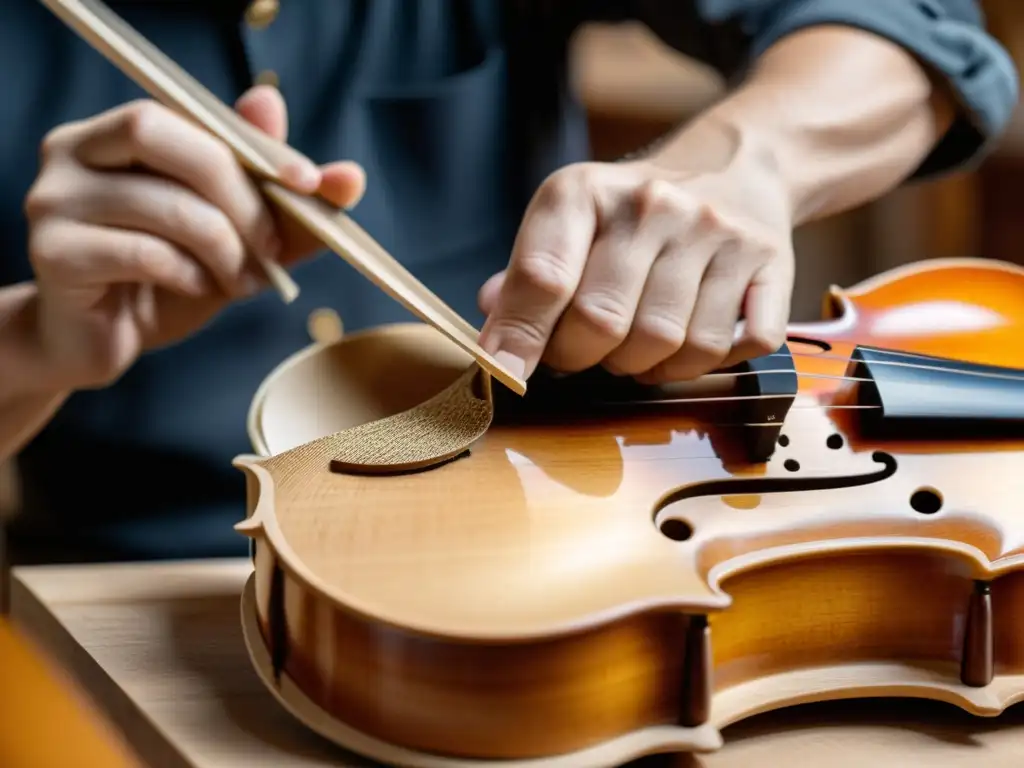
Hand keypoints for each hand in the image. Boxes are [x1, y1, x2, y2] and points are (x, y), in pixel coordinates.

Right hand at [23, 85, 364, 389]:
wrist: (102, 341)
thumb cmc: (168, 280)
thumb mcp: (236, 239)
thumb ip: (285, 206)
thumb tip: (350, 177)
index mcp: (118, 132)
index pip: (190, 114)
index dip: (255, 144)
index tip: (309, 183)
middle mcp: (74, 151)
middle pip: (157, 133)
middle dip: (235, 192)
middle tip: (272, 245)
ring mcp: (54, 199)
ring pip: (159, 200)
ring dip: (222, 245)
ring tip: (243, 279)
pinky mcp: (53, 252)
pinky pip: (140, 251)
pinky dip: (188, 273)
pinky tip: (200, 289)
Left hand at [477, 156, 794, 383]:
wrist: (735, 170)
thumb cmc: (633, 216)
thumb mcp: (570, 224)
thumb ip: (527, 280)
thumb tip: (495, 344)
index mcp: (587, 191)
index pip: (543, 277)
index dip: (520, 337)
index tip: (508, 373)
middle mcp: (653, 204)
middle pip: (603, 322)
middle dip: (581, 357)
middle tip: (583, 354)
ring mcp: (717, 232)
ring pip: (667, 345)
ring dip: (643, 366)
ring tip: (635, 344)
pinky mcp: (770, 262)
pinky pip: (728, 349)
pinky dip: (703, 365)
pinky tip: (687, 342)